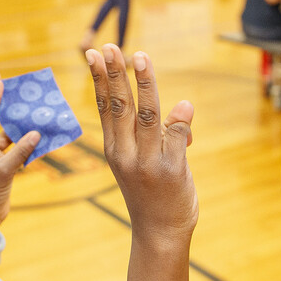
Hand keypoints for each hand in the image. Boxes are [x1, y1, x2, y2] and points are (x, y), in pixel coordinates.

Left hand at [0, 71, 39, 243]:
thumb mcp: (2, 173)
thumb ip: (19, 153)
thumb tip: (36, 134)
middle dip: (2, 101)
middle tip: (8, 81)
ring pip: (7, 132)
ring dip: (18, 121)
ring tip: (29, 104)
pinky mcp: (1, 163)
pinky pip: (15, 147)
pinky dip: (25, 140)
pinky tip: (37, 131)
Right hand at [87, 45, 196, 244]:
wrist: (160, 233)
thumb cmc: (152, 194)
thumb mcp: (142, 162)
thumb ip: (156, 134)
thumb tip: (182, 108)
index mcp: (115, 149)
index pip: (105, 107)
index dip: (100, 79)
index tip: (96, 54)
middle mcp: (127, 154)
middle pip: (120, 107)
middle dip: (115, 74)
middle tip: (112, 47)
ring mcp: (148, 163)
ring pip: (147, 116)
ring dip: (144, 85)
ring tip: (141, 58)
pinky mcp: (172, 171)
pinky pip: (177, 139)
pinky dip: (181, 122)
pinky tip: (184, 105)